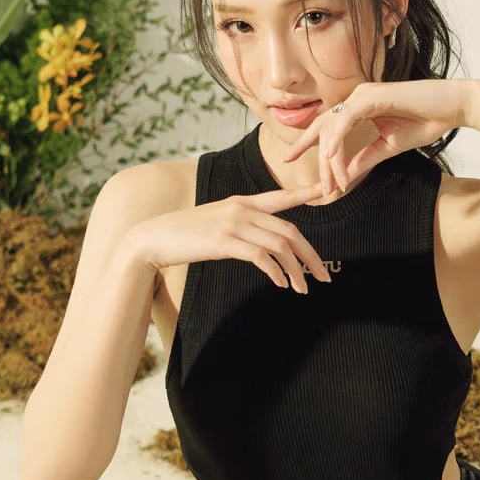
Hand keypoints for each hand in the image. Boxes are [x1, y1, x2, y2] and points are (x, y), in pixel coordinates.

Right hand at [125, 180, 333, 293]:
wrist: (153, 238)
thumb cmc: (185, 234)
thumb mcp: (217, 222)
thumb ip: (241, 226)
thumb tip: (264, 244)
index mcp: (242, 202)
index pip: (281, 197)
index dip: (305, 194)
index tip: (326, 191)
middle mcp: (241, 209)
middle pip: (289, 231)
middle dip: (310, 256)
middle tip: (323, 276)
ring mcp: (232, 224)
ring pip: (279, 246)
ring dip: (296, 270)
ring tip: (303, 288)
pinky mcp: (223, 242)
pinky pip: (260, 257)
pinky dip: (276, 272)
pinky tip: (281, 284)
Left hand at [280, 79, 477, 193]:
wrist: (453, 107)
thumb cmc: (426, 121)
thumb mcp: (389, 147)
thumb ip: (365, 158)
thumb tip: (344, 175)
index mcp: (359, 107)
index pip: (327, 127)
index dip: (307, 143)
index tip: (290, 159)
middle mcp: (356, 98)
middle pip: (323, 128)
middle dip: (312, 154)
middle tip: (306, 177)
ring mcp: (363, 95)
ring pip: (333, 128)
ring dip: (330, 158)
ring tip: (331, 183)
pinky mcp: (372, 96)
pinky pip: (346, 120)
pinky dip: (337, 140)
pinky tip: (332, 157)